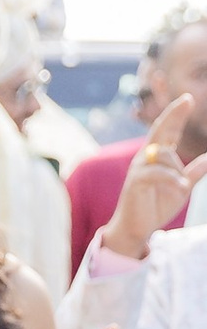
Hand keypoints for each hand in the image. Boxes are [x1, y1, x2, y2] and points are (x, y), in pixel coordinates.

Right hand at [101, 101, 206, 258]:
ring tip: (182, 187)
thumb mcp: (181, 188)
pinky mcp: (136, 180)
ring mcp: (139, 168)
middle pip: (161, 130)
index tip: (188, 99)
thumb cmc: (155, 207)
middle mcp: (146, 158)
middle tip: (188, 99)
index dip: (176, 115)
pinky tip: (181, 186)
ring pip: (165, 155)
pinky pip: (158, 173)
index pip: (168, 131)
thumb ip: (193, 173)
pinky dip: (172, 179)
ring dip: (178, 170)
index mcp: (157, 158)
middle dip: (173, 114)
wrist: (136, 228)